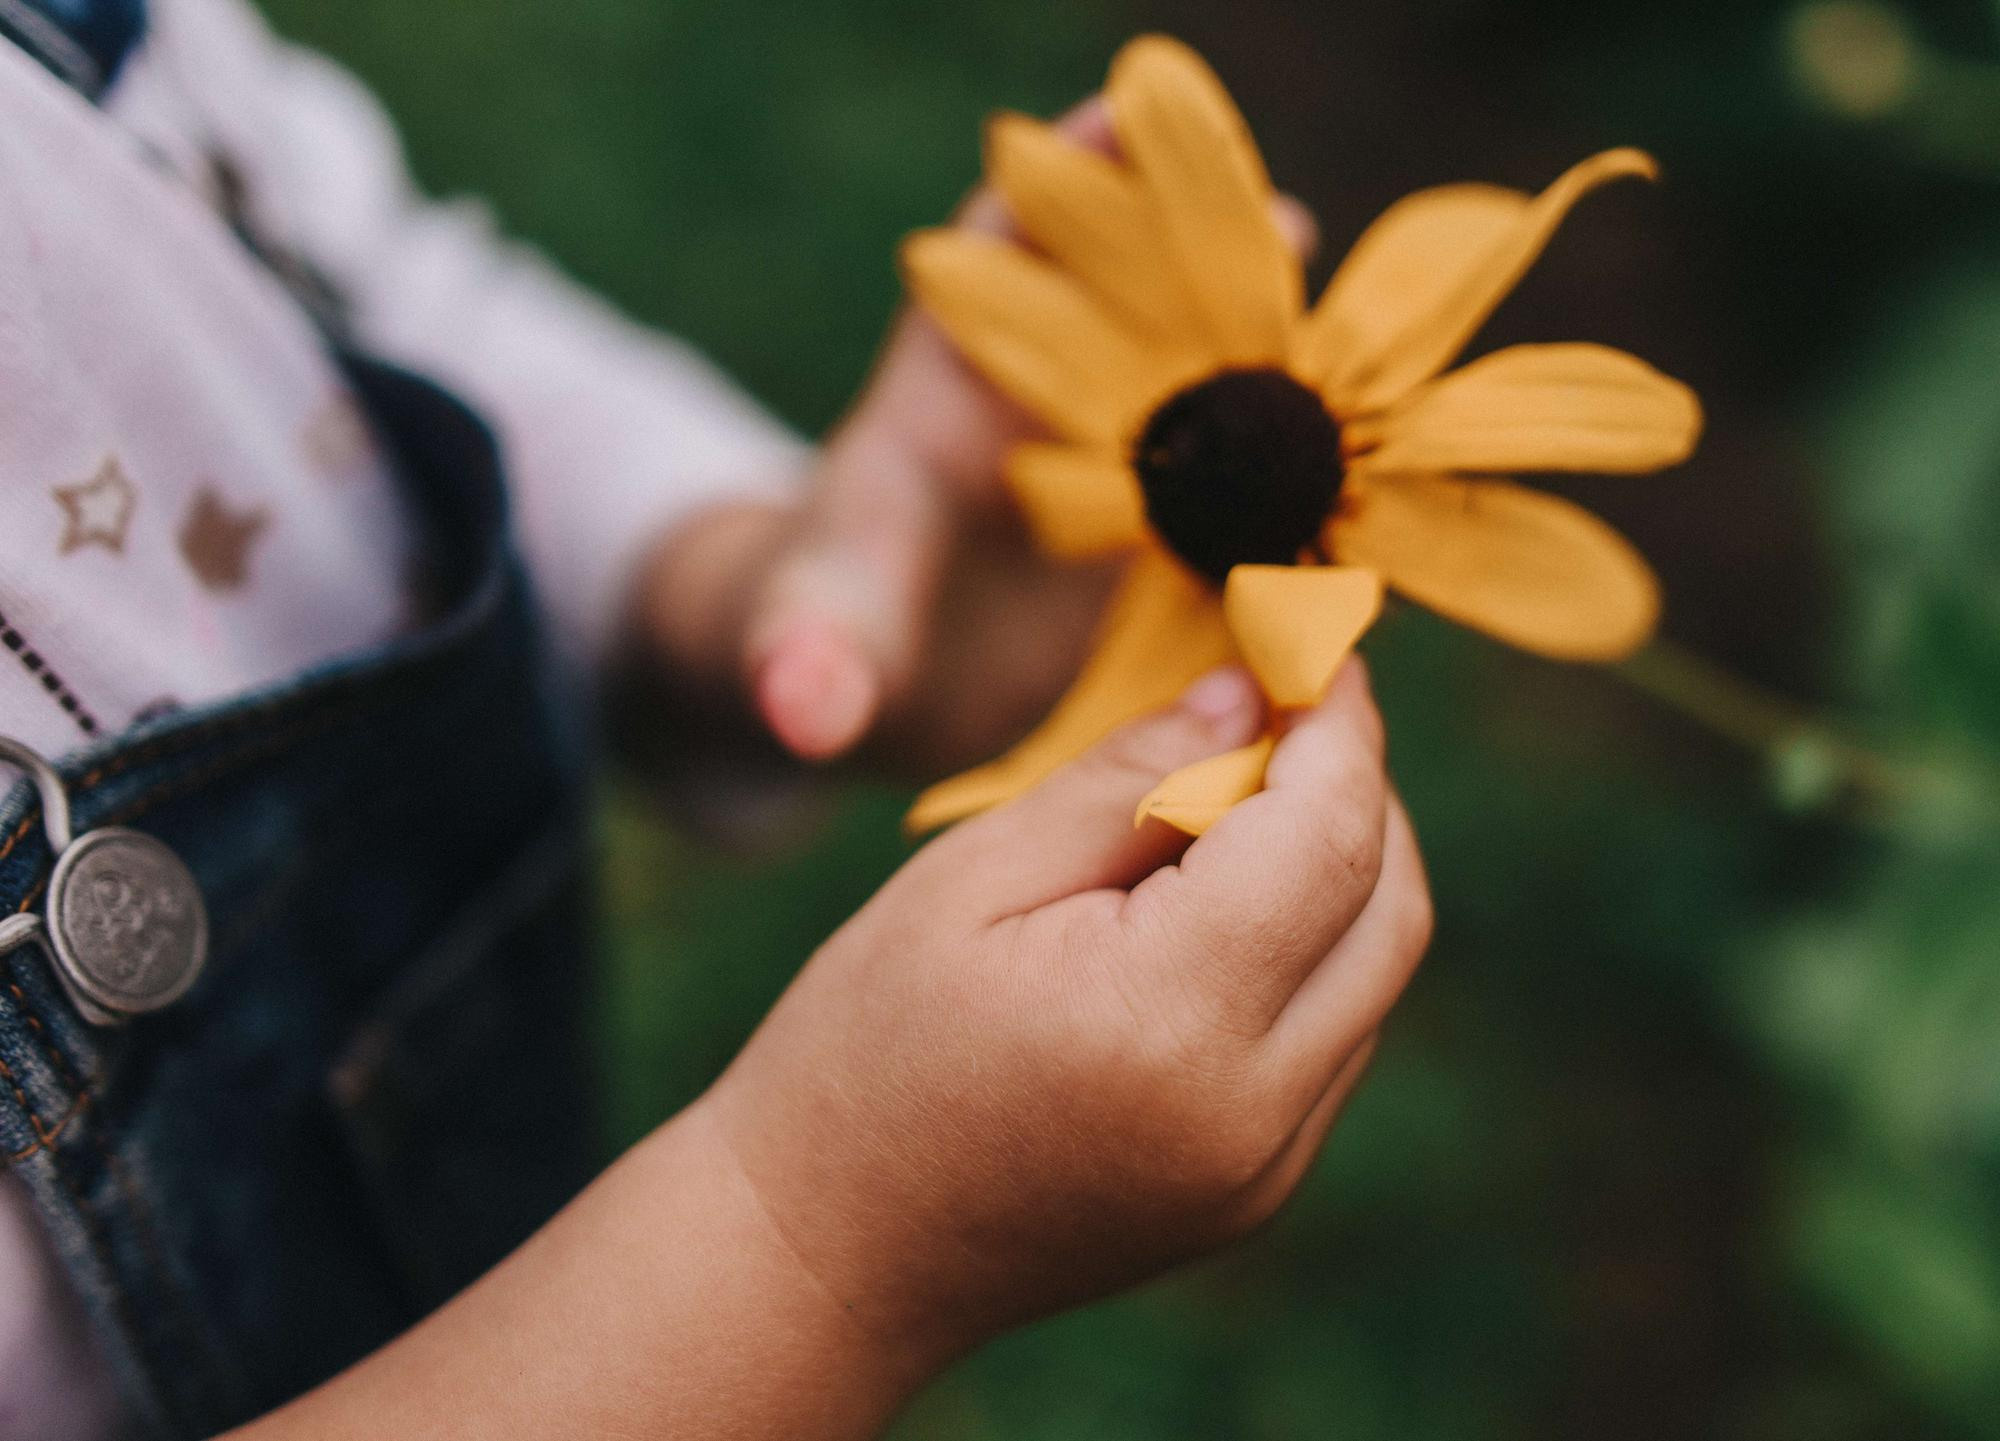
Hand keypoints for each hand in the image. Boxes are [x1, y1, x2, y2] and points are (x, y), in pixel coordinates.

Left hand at [637, 101, 1319, 776]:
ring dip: (1290, 360)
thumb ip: (812, 652)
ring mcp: (1133, 464)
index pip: (1005, 243)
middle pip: (1143, 288)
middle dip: (1210, 247)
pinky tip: (1381, 494)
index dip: (1063, 179)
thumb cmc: (828, 622)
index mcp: (952, 379)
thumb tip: (799, 714)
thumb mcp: (814, 626)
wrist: (885, 696)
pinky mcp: (1184, 538)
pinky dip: (1316, 485)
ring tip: (1365, 352)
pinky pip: (1263, 494)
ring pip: (1225, 378)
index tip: (1114, 123)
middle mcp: (1057, 399)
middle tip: (1279, 231)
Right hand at [698, 660, 1430, 1363]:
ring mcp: (1264, 1170)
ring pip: (1377, 974)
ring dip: (1341, 868)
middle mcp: (1249, 1111)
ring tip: (1235, 806)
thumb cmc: (866, 1048)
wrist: (830, 1255)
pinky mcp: (1257, 1194)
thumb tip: (1248, 697)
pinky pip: (1334, 1038)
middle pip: (1391, 908)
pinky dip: (1309, 948)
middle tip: (1285, 715)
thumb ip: (1125, 778)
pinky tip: (1217, 910)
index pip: (1329, 837)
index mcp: (1167, 1020)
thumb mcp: (971, 877)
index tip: (1315, 648)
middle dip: (1360, 789)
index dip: (1340, 727)